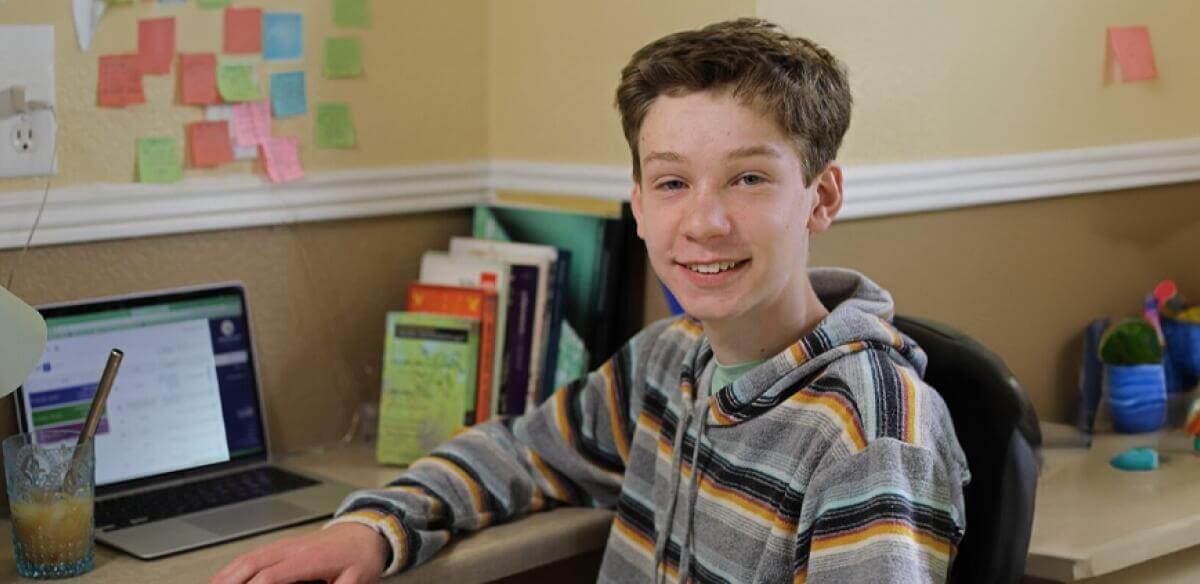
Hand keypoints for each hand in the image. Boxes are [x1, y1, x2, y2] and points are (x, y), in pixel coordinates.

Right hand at [210, 522, 388, 583]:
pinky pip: (251, 555)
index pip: (272, 575)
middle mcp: (292, 548)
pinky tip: (222, 579)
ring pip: (247, 558)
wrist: (364, 533)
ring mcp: (284, 545)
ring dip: (225, 575)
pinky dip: (233, 568)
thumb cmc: (359, 557)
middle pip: (252, 564)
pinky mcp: (281, 546)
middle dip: (230, 582)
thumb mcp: (357, 581)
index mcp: (309, 558)